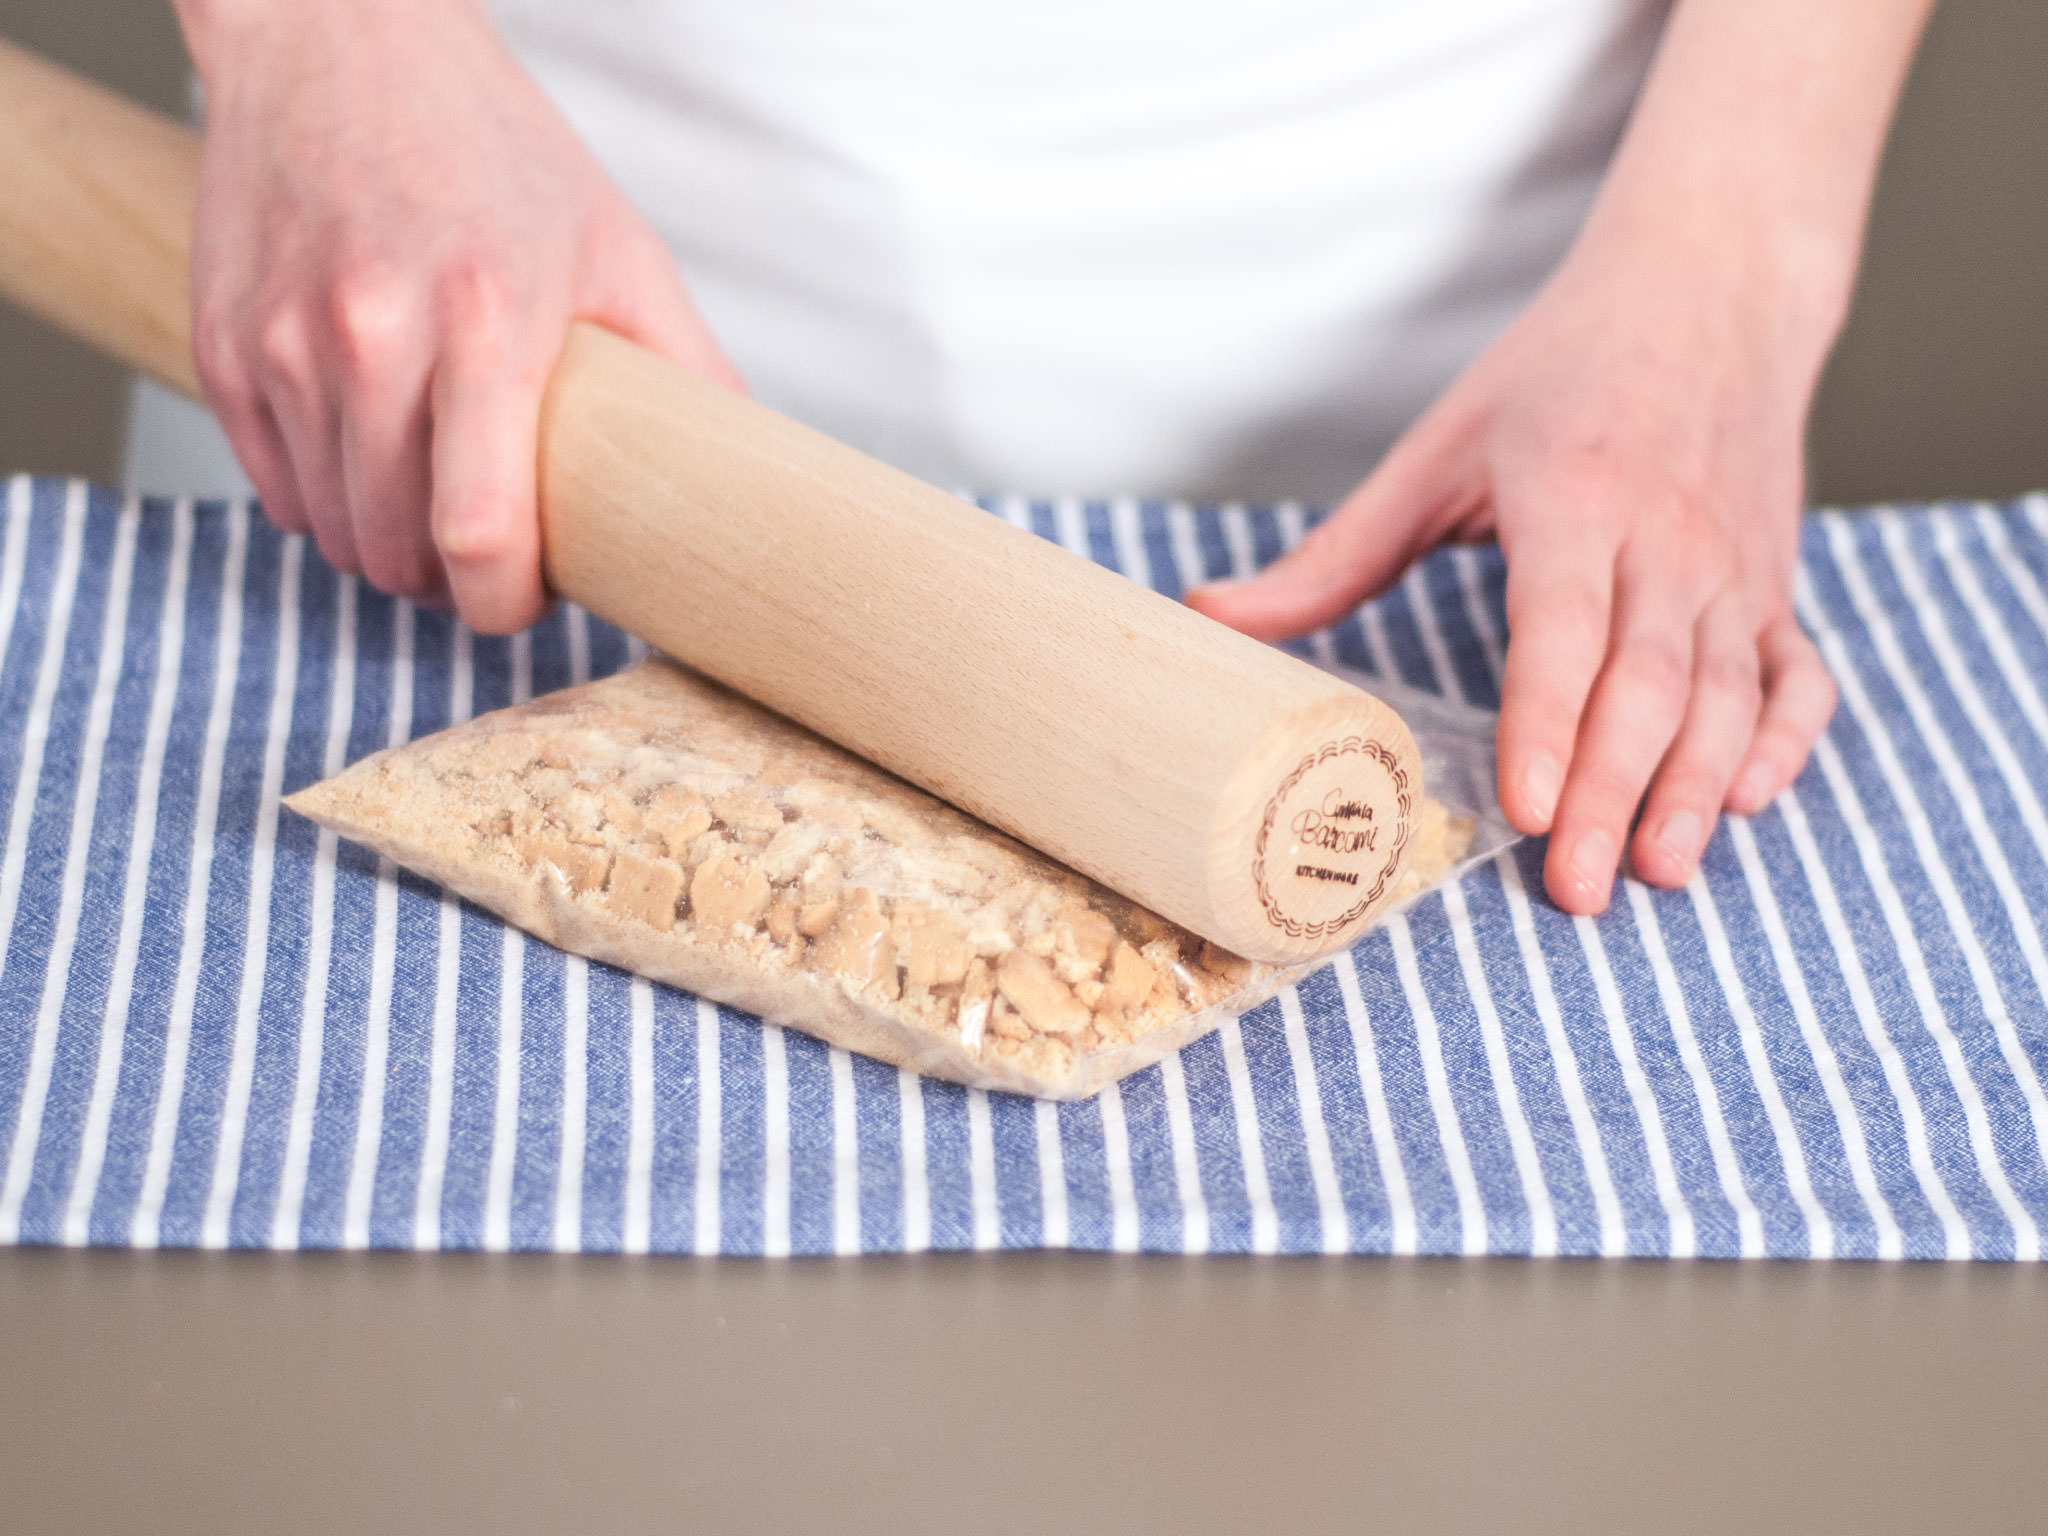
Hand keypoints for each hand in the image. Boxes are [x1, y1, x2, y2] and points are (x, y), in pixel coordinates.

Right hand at [177, 0, 740, 632]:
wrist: (338, 40)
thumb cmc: (491, 146)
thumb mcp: (618, 245)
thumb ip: (685, 365)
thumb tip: (738, 475)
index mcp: (487, 316)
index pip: (478, 528)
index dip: (504, 600)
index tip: (525, 602)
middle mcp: (371, 332)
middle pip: (400, 548)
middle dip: (452, 582)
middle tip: (493, 551)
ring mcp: (284, 341)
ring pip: (334, 531)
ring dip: (389, 549)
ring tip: (435, 508)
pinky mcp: (222, 344)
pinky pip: (275, 490)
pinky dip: (325, 505)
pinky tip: (370, 466)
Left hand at [1188, 228, 1838, 914]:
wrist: (1707, 288)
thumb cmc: (1558, 375)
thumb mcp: (1439, 450)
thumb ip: (1335, 553)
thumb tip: (1209, 616)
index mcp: (1575, 498)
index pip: (1563, 628)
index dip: (1546, 722)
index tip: (1522, 809)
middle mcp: (1668, 538)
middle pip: (1647, 683)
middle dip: (1611, 793)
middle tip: (1574, 888)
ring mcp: (1735, 565)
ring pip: (1728, 693)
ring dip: (1697, 787)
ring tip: (1658, 872)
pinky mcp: (1777, 583)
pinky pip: (1798, 674)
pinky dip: (1785, 740)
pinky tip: (1749, 801)